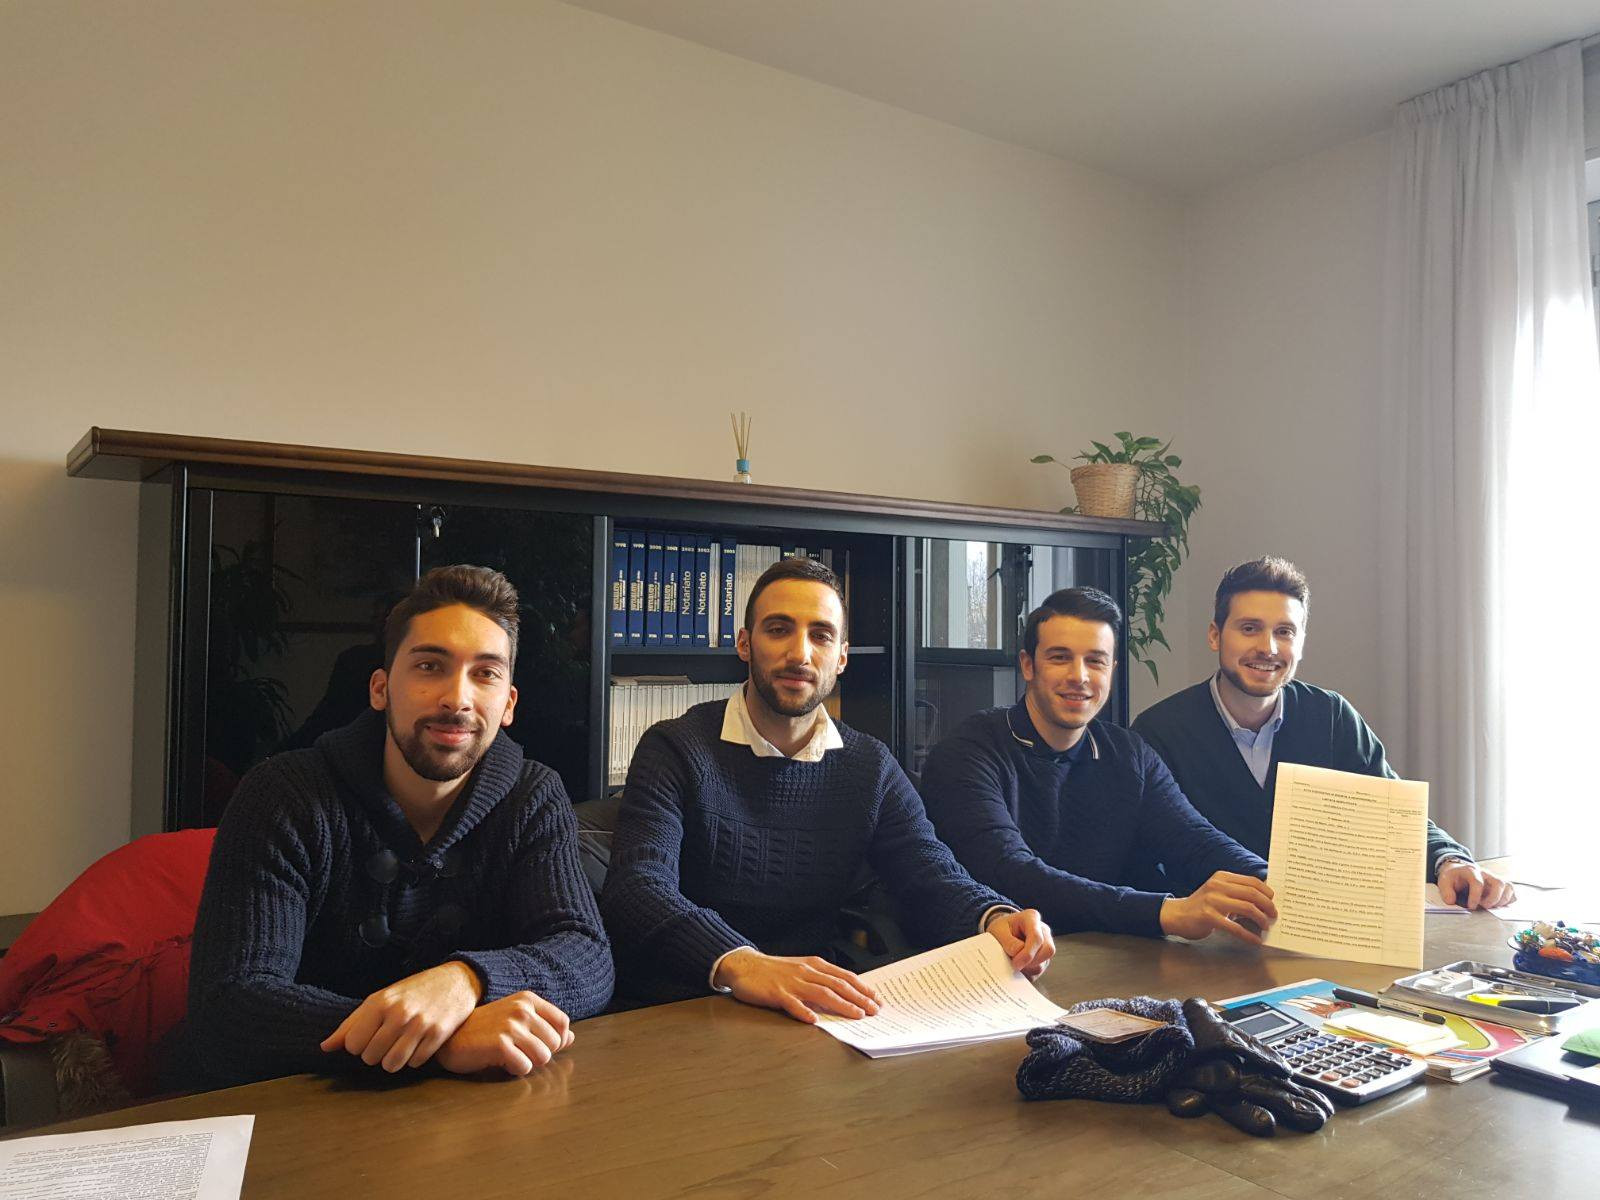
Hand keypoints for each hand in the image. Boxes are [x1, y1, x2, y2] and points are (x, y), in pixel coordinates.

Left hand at [320, 960, 481, 1071]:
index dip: (359, 1045)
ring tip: (400, 1047)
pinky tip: (419, 1044)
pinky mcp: (438, 1034)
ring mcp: (419, 1024)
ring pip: (392, 1064)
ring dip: (393, 1061)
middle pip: (371, 1057)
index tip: (370, 1036)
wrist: (456, 980)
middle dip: (376, 1054)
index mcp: (380, 1002)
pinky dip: (415, 1058)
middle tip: (387, 1041)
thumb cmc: (413, 991)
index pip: (352, 1045)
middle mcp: (398, 1013)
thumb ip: (352, 1024)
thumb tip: (325, 1047)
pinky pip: (415, 1063)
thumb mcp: (380, 999)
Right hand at [432, 990, 573, 1075]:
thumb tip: (571, 1037)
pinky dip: (515, 1070)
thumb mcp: (515, 1020)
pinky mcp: (500, 1045)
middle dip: (541, 1054)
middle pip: (555, 1042)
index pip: (562, 1022)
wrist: (450, 1037)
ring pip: (543, 1057)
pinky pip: (525, 1067)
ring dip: (528, 1063)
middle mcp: (522, 1009)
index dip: (558, 1040)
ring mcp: (511, 1026)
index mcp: (528, 999)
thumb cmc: (485, 1030)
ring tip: (510, 1057)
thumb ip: (544, 1026)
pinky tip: (500, 1062)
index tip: (542, 1047)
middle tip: (520, 1053)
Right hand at [711, 948, 879, 1023]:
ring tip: (856, 1015)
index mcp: (814, 966)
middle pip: (838, 985)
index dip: (863, 988)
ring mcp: (792, 982)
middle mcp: (807, 972)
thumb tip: (843, 993)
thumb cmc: (774, 971)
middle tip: (874, 1010)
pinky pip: (792, 1003)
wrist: (745, 965)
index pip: (844, 977)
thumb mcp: (801, 969)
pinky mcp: (776, 993)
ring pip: (822, 994)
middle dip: (859, 999)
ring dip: (842, 1005)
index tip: (877, 999)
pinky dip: (804, 1011)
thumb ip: (820, 979)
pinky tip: (814, 1020)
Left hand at [985, 909, 1053, 978]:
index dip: (1027, 954)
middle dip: (1031, 962)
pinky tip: (1017, 967)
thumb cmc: (1001, 928)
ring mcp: (1046, 944)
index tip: (1015, 964)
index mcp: (1031, 918)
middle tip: (1014, 965)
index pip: (1037, 937)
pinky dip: (1027, 972)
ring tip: (1012, 963)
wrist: (1002, 931)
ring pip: (1044, 962)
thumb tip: (1017, 954)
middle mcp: (1043, 931)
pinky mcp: (1044, 958)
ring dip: (1027, 968)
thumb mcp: (997, 930)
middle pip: (1048, 950)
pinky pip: (1039, 970)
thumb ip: (1008, 941)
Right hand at [1159, 872, 1276, 944]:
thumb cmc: (1202, 906)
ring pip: (1247, 908)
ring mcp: (1212, 900)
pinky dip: (1249, 935)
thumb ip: (1236, 893)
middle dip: (1267, 906)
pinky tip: (1255, 940)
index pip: (1251, 881)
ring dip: (1261, 919)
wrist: (1177, 915)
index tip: (1274, 902)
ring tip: (1266, 926)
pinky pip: (1235, 927)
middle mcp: (1217, 886)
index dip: (1267, 892)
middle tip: (1273, 915)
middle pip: (1252, 893)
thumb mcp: (1218, 892)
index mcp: (1222, 877)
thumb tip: (1264, 901)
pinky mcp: (1208, 916)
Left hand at [1436, 860, 1515, 908]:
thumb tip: (1451, 901)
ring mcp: (1495, 879)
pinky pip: (1511, 891)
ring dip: (1503, 900)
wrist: (1459, 870)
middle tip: (1485, 907)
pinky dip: (1509, 900)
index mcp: (1471, 871)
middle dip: (1494, 898)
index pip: (1478, 882)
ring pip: (1508, 887)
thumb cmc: (1454, 876)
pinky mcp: (1500, 885)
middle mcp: (1486, 874)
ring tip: (1492, 907)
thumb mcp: (1444, 880)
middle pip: (1498, 883)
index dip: (1475, 896)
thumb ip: (1446, 891)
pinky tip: (1499, 905)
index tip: (1471, 906)